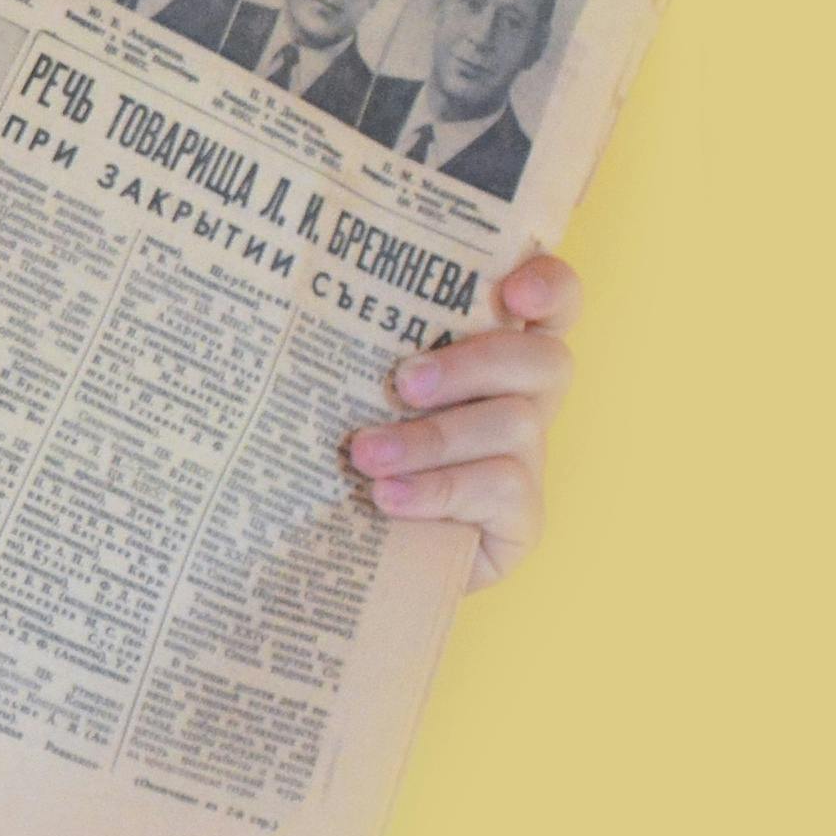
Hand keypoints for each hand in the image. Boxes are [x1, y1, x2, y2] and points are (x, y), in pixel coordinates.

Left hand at [346, 251, 583, 587]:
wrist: (342, 548)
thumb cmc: (343, 451)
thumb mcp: (348, 392)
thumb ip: (355, 348)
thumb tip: (282, 301)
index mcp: (493, 354)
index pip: (553, 303)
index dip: (549, 286)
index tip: (512, 292)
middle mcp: (523, 401)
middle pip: (546, 360)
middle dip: (474, 364)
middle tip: (403, 384)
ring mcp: (528, 461)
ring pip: (514, 424)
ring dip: (432, 437)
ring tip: (364, 455)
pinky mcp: (521, 519)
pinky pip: (502, 489)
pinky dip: (439, 489)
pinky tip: (388, 498)